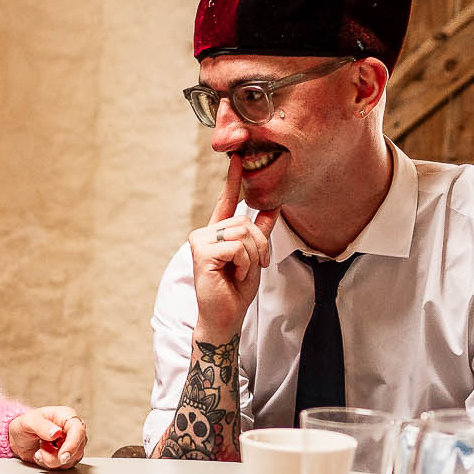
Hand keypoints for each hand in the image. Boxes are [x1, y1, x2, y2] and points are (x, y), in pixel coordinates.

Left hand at [8, 406, 85, 469]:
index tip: (62, 456)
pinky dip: (51, 464)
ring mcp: (71, 443)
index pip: (78, 430)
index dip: (73, 444)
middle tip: (41, 452)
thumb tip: (57, 432)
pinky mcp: (67, 455)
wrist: (19, 439)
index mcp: (66, 416)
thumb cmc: (24, 425)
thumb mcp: (28, 422)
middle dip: (58, 456)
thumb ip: (41, 426)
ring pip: (72, 459)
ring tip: (39, 451)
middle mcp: (71, 429)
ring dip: (52, 460)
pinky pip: (65, 466)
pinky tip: (41, 456)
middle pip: (78, 448)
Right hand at [189, 155, 277, 343]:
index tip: (237, 158)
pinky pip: (236, 247)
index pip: (226, 201)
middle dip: (258, 245)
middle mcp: (205, 233)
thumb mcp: (254, 256)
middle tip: (252, 266)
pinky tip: (234, 275)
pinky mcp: (201, 253)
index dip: (232, 180)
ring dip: (252, 256)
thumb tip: (273, 206)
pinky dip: (244, 263)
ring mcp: (200, 241)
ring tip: (242, 272)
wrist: (225, 316)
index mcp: (217, 232)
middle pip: (244, 221)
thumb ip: (260, 232)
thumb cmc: (236, 290)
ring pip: (242, 233)